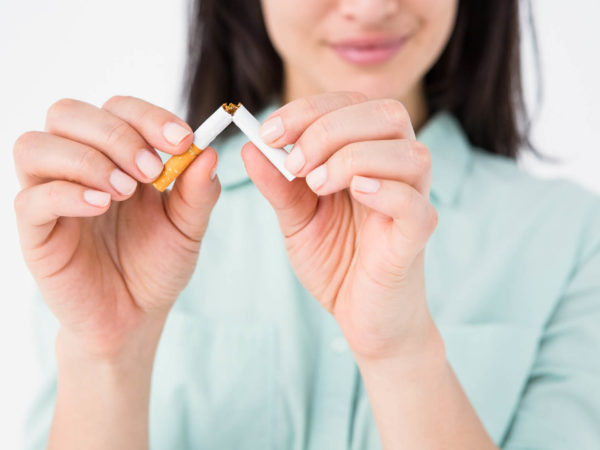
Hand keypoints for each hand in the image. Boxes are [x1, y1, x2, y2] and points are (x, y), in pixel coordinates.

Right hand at [13, 96, 219, 359]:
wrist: (135, 316)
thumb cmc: (157, 265)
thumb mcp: (187, 227)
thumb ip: (198, 191)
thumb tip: (208, 151)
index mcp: (116, 157)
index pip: (117, 108)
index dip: (148, 116)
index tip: (182, 140)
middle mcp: (78, 167)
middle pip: (68, 113)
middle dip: (116, 133)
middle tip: (151, 170)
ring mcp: (51, 196)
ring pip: (35, 145)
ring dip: (86, 159)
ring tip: (124, 192)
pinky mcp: (35, 231)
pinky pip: (31, 197)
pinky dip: (66, 193)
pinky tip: (101, 207)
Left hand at [242, 92, 439, 360]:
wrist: (363, 318)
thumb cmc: (337, 263)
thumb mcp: (297, 220)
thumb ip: (278, 185)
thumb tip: (249, 147)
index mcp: (369, 156)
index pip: (351, 105)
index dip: (308, 109)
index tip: (268, 133)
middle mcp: (398, 170)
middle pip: (386, 113)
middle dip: (328, 128)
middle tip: (293, 163)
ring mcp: (414, 201)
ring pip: (408, 153)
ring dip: (353, 157)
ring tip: (318, 185)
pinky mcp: (417, 237)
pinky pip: (414, 203)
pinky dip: (384, 191)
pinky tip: (354, 194)